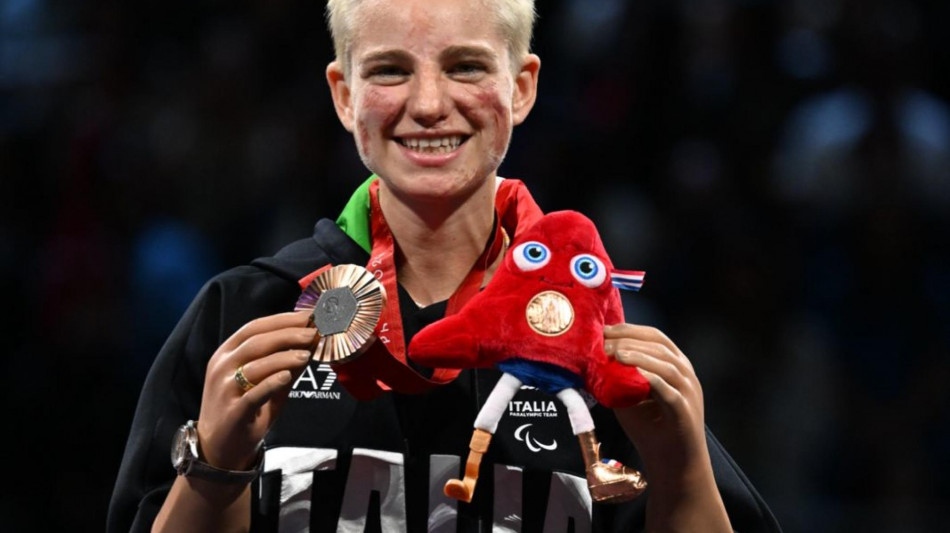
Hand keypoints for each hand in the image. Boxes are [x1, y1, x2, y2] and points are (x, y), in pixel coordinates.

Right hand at [196, 310, 315, 470]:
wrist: (220, 450)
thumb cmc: (246, 410)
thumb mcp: (269, 382)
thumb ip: (287, 363)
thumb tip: (313, 341)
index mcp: (227, 353)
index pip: (255, 327)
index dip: (283, 319)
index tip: (309, 315)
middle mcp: (222, 367)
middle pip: (256, 342)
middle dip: (287, 333)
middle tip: (314, 331)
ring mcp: (224, 389)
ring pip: (255, 365)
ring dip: (284, 356)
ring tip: (308, 353)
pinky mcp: (232, 412)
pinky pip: (253, 394)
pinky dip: (271, 382)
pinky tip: (288, 376)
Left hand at [603, 323, 730, 530]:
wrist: (672, 465)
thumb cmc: (651, 430)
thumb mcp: (629, 396)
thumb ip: (618, 377)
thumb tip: (593, 359)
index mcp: (675, 366)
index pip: (655, 337)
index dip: (630, 329)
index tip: (604, 329)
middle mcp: (686, 375)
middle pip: (660, 345)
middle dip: (630, 339)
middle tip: (604, 341)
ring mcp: (688, 392)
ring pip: (666, 364)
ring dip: (638, 355)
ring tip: (615, 352)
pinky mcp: (684, 411)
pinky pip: (668, 390)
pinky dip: (650, 378)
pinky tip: (632, 373)